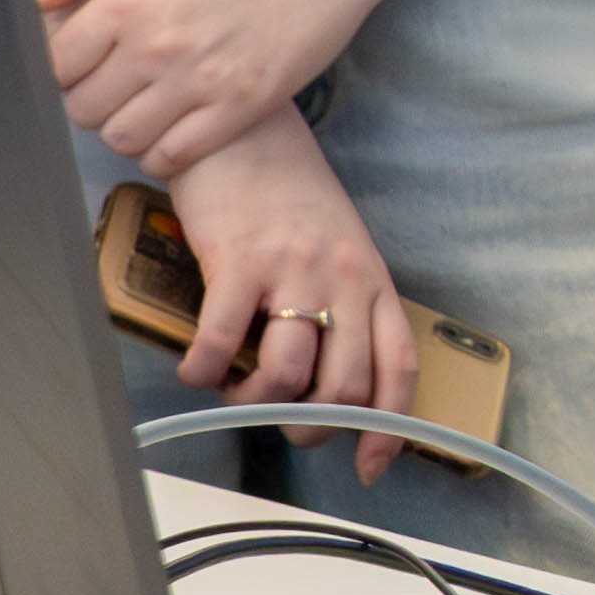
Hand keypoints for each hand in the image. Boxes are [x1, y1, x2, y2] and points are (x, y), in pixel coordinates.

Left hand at [42, 0, 436, 174]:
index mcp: (130, 1)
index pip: (56, 65)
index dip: (63, 67)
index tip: (84, 62)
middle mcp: (158, 47)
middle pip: (83, 109)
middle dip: (90, 98)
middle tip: (115, 83)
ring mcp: (201, 82)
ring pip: (123, 138)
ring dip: (125, 127)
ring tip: (144, 105)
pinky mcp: (242, 106)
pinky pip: (174, 156)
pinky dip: (163, 151)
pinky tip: (174, 127)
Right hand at [154, 113, 418, 482]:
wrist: (244, 128)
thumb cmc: (288, 191)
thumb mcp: (338, 245)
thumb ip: (342, 302)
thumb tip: (323, 376)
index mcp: (372, 279)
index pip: (398, 368)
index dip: (389, 428)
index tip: (370, 466)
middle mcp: (342, 278)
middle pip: (343, 387)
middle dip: (309, 426)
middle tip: (279, 421)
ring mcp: (293, 270)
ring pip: (287, 375)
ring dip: (255, 405)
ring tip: (234, 391)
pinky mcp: (239, 262)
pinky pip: (223, 343)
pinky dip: (205, 374)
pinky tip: (196, 370)